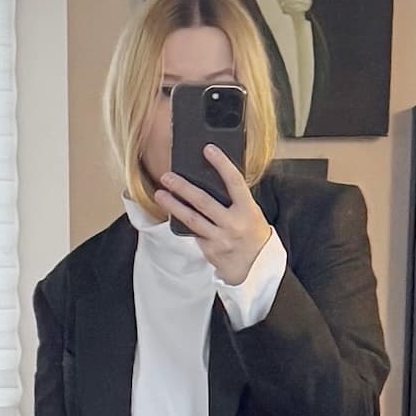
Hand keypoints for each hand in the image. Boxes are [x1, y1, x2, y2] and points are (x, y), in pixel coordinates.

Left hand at [156, 147, 270, 286]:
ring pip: (192, 219)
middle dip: (183, 187)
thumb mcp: (251, 212)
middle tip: (167, 176)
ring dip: (173, 206)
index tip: (208, 149)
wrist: (255, 266)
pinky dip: (183, 223)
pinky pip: (193, 233)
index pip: (234, 182)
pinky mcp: (209, 250)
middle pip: (204, 202)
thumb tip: (214, 176)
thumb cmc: (252, 233)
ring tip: (159, 194)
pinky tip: (173, 213)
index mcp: (248, 210)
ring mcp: (220, 238)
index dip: (222, 164)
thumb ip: (235, 198)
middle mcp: (233, 224)